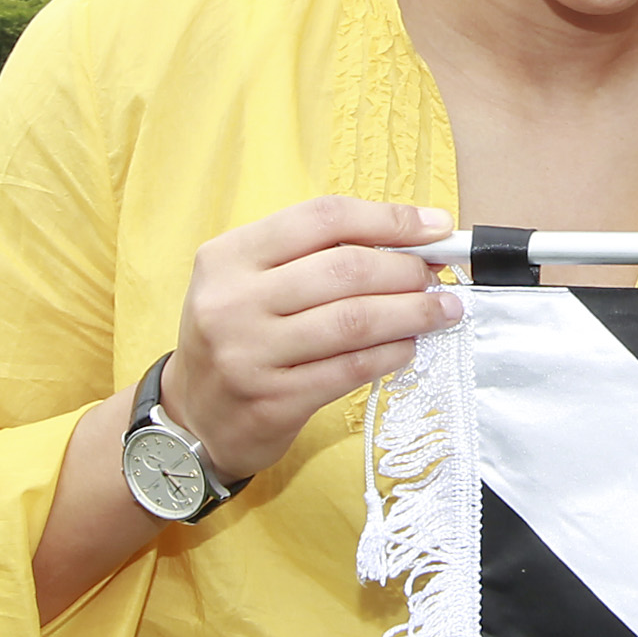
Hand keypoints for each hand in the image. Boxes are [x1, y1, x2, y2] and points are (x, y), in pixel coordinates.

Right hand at [158, 197, 465, 479]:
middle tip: (438, 277)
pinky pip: (351, 368)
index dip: (388, 219)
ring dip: (412, 313)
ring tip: (443, 310)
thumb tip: (412, 243)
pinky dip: (391, 353)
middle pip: (345, 270)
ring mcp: (250, 353)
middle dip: (406, 270)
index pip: (322, 219)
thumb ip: (315, 256)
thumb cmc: (239, 336)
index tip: (436, 226)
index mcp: (228, 256)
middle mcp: (233, 301)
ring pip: (355, 321)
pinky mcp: (274, 400)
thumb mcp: (251, 281)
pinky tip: (409, 346)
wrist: (194, 417)